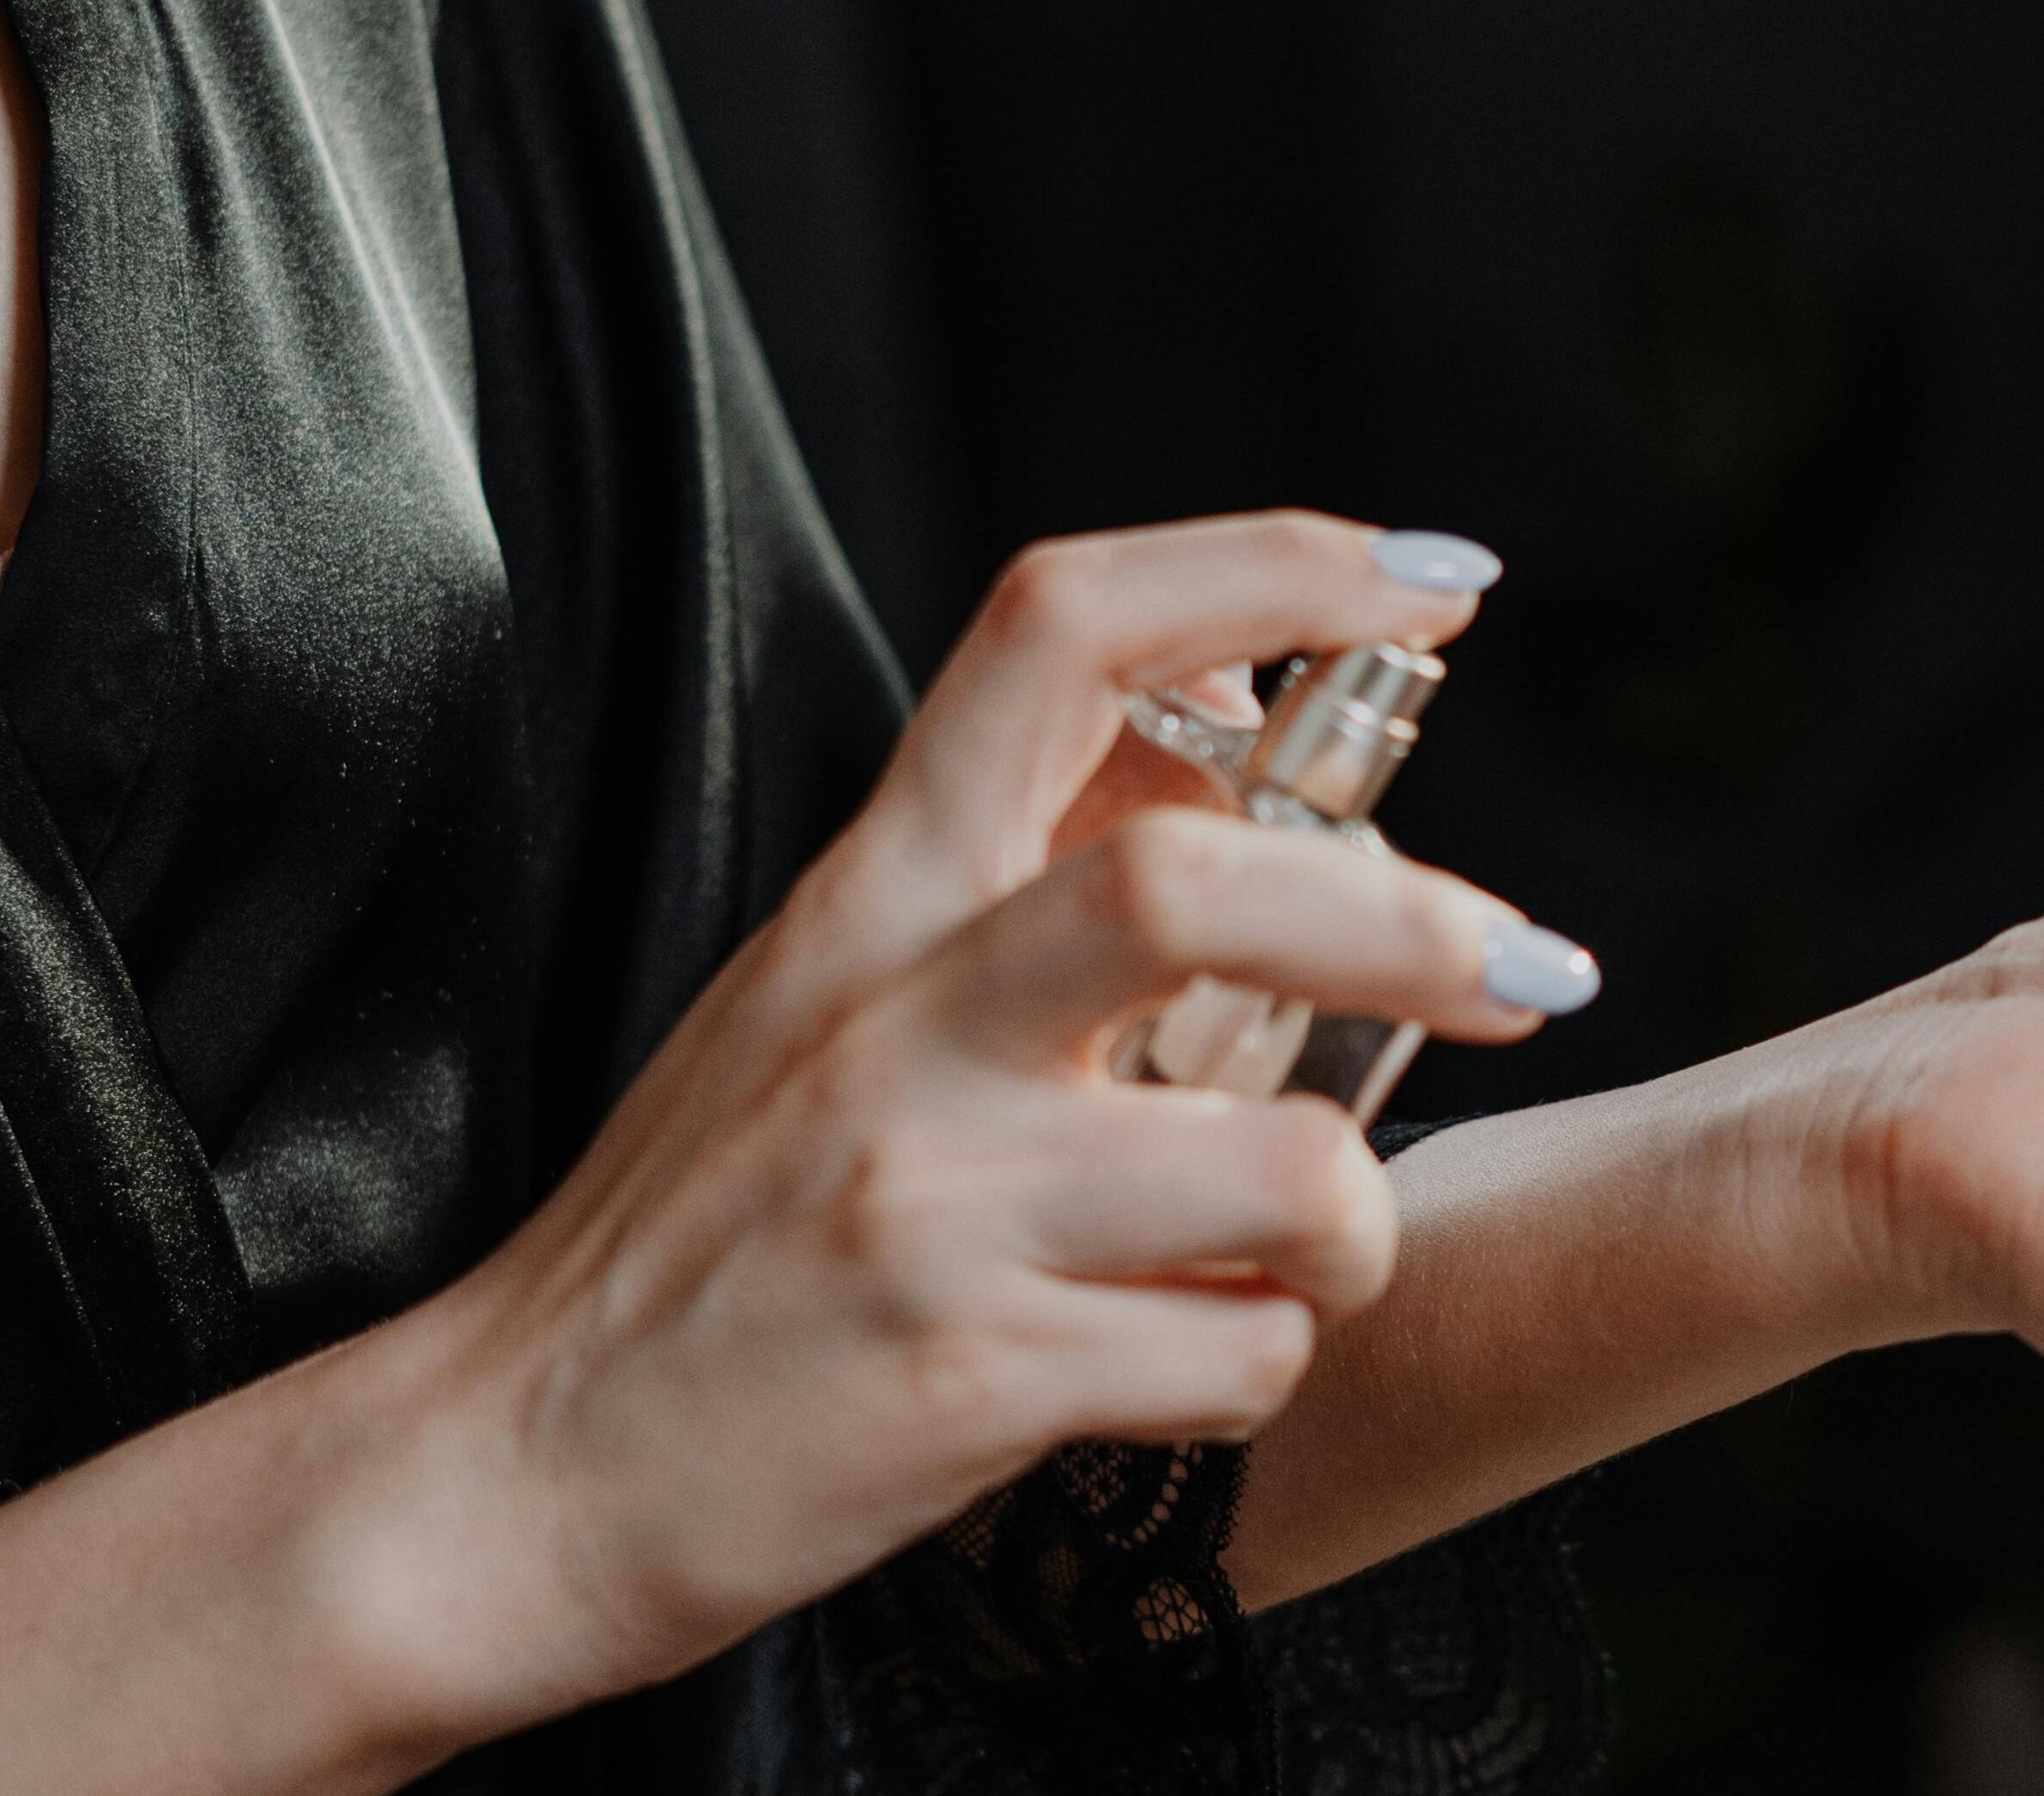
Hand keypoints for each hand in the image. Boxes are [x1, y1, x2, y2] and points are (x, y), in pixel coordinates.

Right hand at [357, 514, 1555, 1743]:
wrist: (511, 1476)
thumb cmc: (713, 1231)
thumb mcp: (832, 1001)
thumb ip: (1019, 879)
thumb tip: (1240, 757)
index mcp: (875, 892)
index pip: (1062, 630)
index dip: (1272, 568)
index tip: (1437, 583)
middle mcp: (899, 1018)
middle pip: (1200, 885)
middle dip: (1415, 925)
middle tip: (1532, 971)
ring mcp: (930, 1198)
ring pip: (1282, 1163)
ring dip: (1360, 1219)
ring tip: (1319, 1254)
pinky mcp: (966, 1377)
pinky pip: (1238, 1357)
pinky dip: (1269, 1360)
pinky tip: (1192, 1364)